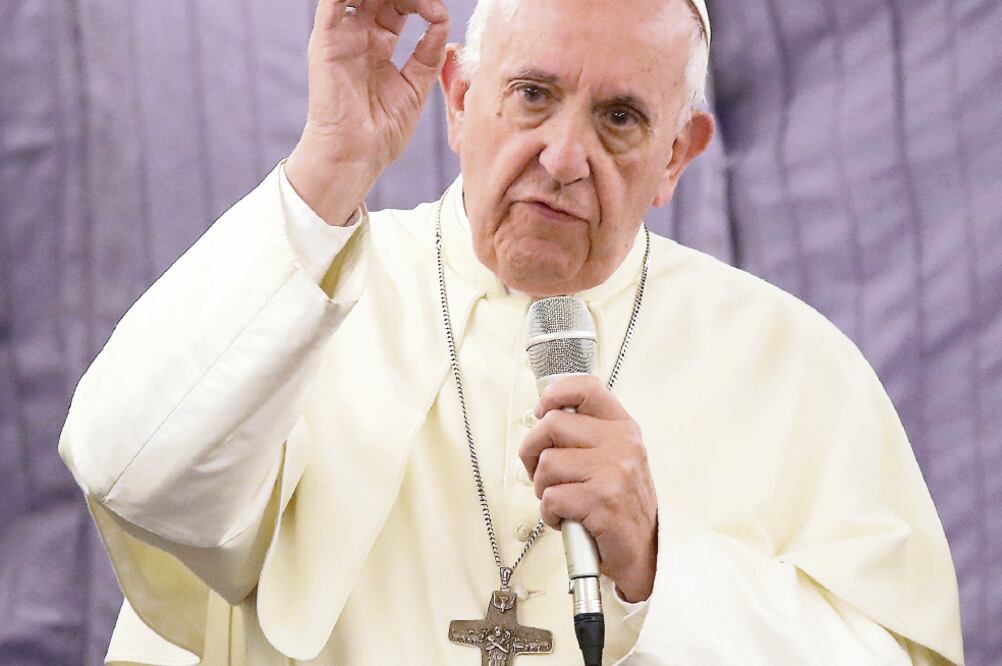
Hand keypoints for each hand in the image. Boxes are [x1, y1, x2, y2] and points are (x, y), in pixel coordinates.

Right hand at [285, 0, 449, 224]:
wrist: (357, 155)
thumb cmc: (383, 132)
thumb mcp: (416, 88)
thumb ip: (429, 54)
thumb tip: (443, 20)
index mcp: (380, 46)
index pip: (399, 7)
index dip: (420, 3)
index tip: (438, 12)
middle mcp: (359, 37)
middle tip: (422, 1)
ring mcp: (341, 38)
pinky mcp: (324, 42)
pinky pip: (330, 4)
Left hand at [519, 375, 658, 602]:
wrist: (646, 554)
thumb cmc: (621, 507)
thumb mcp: (614, 460)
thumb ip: (585, 436)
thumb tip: (541, 418)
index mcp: (623, 428)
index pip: (586, 388)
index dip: (554, 394)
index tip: (541, 411)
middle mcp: (622, 444)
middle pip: (551, 424)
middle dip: (532, 451)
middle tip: (540, 472)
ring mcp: (614, 471)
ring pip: (547, 463)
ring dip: (542, 487)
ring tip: (559, 499)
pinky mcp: (602, 501)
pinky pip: (551, 497)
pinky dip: (548, 513)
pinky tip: (564, 518)